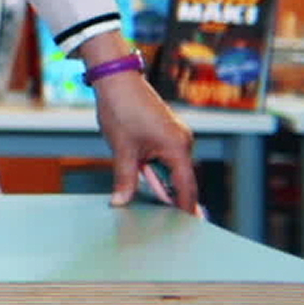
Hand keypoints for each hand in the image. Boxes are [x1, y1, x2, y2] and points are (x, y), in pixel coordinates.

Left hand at [94, 70, 199, 213]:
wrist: (116, 79)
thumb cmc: (122, 110)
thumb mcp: (122, 150)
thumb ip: (125, 179)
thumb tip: (120, 202)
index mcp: (178, 148)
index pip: (186, 187)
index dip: (185, 207)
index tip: (187, 225)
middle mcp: (183, 141)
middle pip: (182, 178)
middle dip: (174, 198)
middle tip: (170, 221)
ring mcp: (176, 134)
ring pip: (173, 167)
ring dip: (164, 183)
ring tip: (159, 205)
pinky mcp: (167, 130)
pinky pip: (168, 156)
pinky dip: (159, 169)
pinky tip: (149, 179)